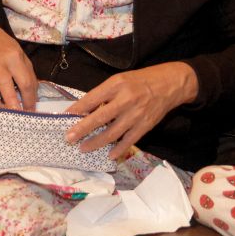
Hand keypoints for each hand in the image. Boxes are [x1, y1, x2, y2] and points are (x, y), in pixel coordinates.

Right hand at [0, 24, 36, 110]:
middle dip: (13, 106)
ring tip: (1, 118)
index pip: (25, 83)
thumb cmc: (6, 49)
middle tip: (17, 118)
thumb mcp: (22, 56)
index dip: (30, 100)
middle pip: (6, 88)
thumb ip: (28, 75)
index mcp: (14, 58)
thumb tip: (33, 97)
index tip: (31, 111)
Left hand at [65, 62, 197, 159]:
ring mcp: (136, 114)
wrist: (169, 84)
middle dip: (82, 129)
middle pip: (100, 117)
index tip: (65, 117)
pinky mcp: (146, 125)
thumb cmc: (139, 81)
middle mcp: (126, 99)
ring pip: (113, 132)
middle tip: (69, 138)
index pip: (92, 98)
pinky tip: (109, 155)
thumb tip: (85, 109)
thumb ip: (103, 94)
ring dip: (96, 142)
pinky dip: (119, 149)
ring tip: (84, 148)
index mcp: (116, 85)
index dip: (77, 109)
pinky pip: (129, 140)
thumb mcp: (119, 80)